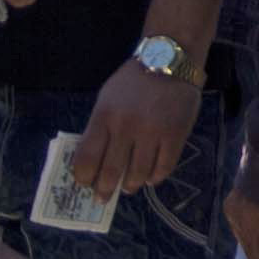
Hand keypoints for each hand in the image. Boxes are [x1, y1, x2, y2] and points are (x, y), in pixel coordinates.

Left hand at [73, 56, 201, 199]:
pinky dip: (155, 178)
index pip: (86, 157)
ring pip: (138, 175)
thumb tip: (93, 161)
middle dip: (104, 191)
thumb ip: (99, 127)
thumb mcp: (107, 98)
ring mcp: (152, 133)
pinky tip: (150, 177)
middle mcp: (126, 127)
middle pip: (110, 172)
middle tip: (103, 198)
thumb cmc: (133, 81)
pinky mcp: (175, 136)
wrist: (170, 60)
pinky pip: (163, 168)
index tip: (84, 184)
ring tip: (129, 187)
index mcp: (104, 116)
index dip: (83, 177)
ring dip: (130, 186)